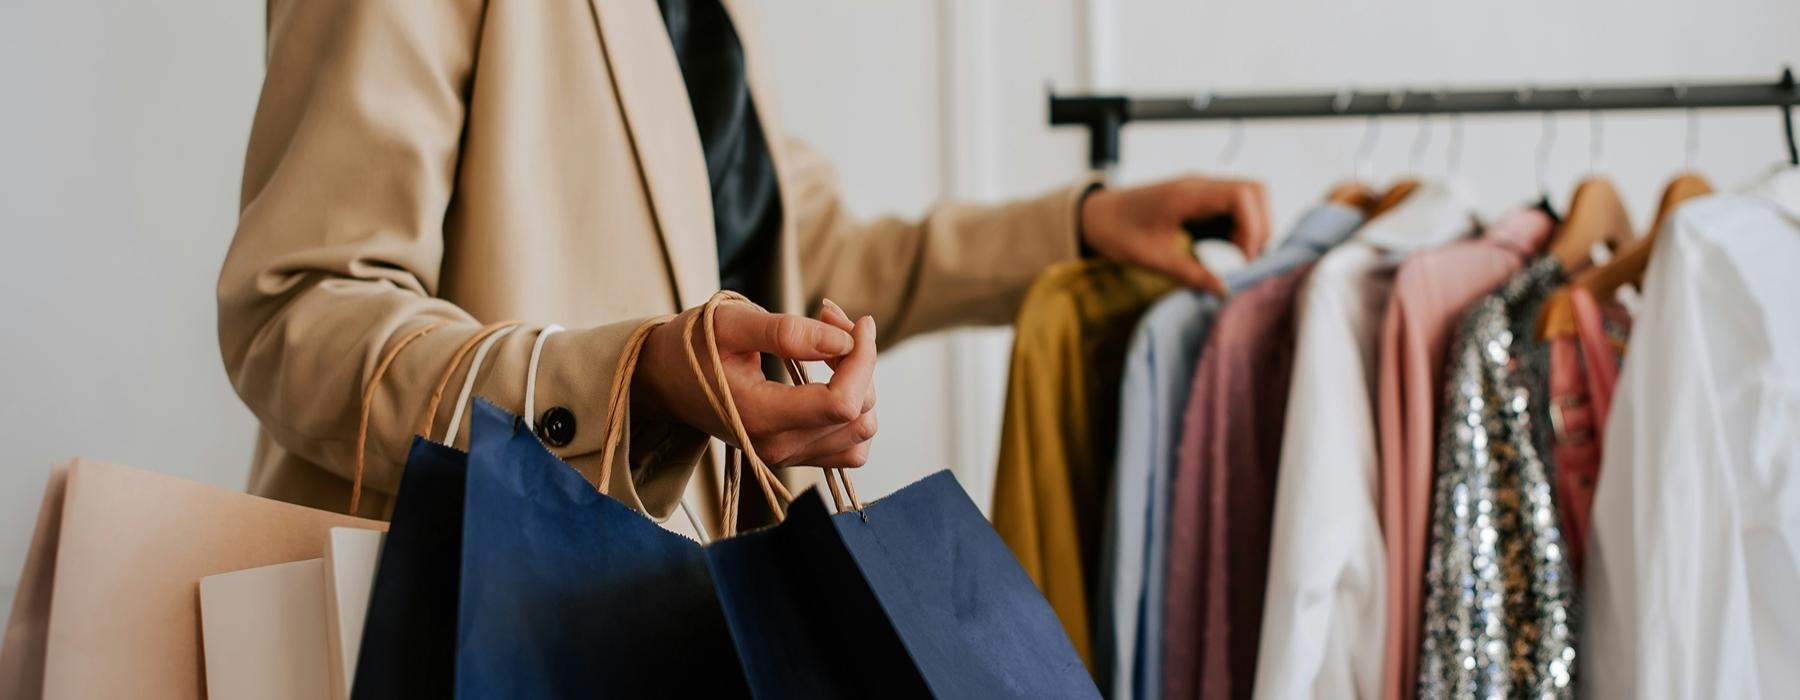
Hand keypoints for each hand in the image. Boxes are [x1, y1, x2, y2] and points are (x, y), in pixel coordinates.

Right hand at [633, 298, 877, 468]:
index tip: (858, 322)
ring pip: (861, 431)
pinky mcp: (796, 458)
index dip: (862, 359)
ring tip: (831, 346)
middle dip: (860, 361)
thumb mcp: (730, 324)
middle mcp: (777, 448)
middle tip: (830, 320)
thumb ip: (786, 332)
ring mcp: (788, 459)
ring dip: (861, 384)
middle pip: (858, 415)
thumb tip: (843, 339)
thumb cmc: (693, 347)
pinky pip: (850, 446)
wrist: (666, 380)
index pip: (840, 403)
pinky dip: (855, 411)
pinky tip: (834, 378)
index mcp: (759, 416)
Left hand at [1079, 177, 1270, 294]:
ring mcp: (1203, 193)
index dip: (1254, 227)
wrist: (1094, 216)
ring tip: (1241, 261)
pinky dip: (1241, 232)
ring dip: (1253, 230)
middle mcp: (1201, 187)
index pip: (1243, 195)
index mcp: (1188, 194)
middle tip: (1248, 261)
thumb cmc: (1116, 232)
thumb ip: (1190, 275)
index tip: (1246, 259)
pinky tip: (1232, 255)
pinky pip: (1235, 212)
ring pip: (1250, 201)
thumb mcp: (1152, 259)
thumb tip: (1225, 291)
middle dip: (1261, 227)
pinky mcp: (1202, 204)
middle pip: (1255, 192)